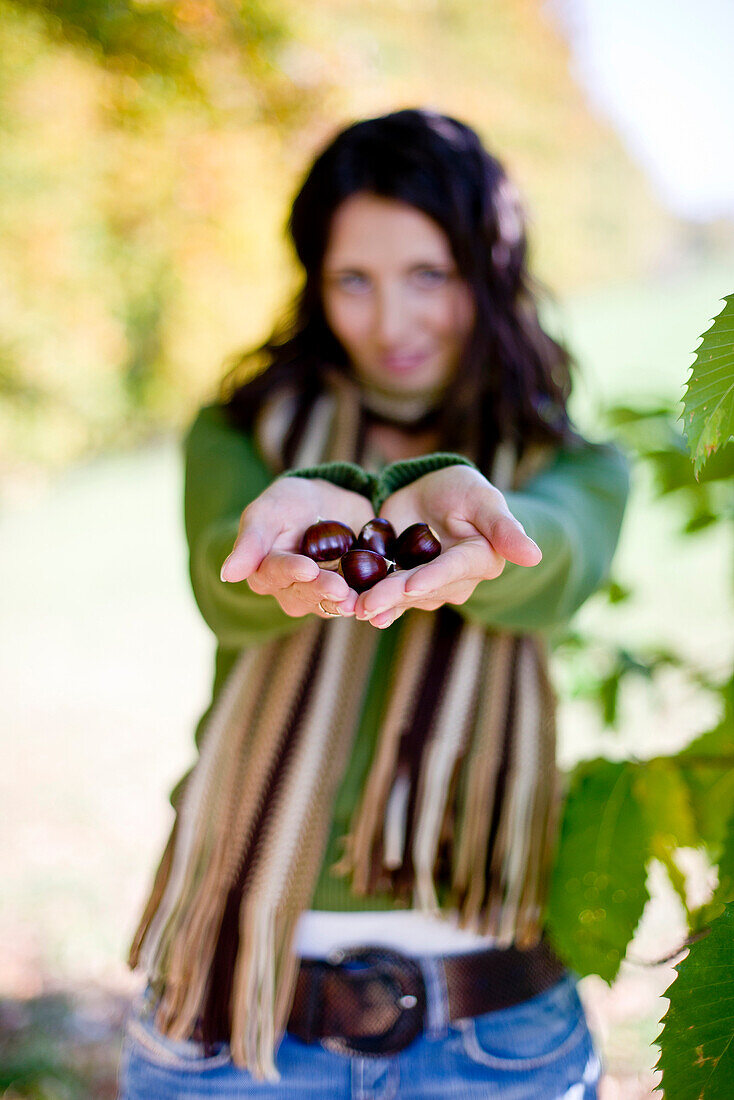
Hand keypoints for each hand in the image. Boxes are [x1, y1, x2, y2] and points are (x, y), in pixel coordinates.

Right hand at [220, 477, 374, 618]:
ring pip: (336, 604)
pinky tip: (387, 606)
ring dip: (350, 603)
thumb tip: (228, 574)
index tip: (306, 568)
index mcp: (267, 573)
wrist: (330, 503)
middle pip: (309, 593)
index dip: (292, 572)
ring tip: (361, 599)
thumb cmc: (290, 503)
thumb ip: (250, 542)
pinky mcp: (355, 595)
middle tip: (340, 588)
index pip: (277, 574)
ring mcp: (325, 598)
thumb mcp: (268, 512)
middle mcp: (294, 592)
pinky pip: (365, 602)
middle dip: (325, 590)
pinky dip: (376, 604)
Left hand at [353, 465, 541, 627]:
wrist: (431, 493)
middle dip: (394, 596)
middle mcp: (455, 581)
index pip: (453, 570)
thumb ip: (504, 528)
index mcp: (480, 560)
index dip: (432, 578)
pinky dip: (367, 598)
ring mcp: (428, 587)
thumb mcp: (483, 500)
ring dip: (378, 603)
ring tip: (354, 607)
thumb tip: (535, 556)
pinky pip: (386, 594)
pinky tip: (349, 606)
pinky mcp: (402, 585)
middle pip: (422, 588)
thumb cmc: (463, 491)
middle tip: (368, 604)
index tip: (411, 585)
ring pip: (401, 596)